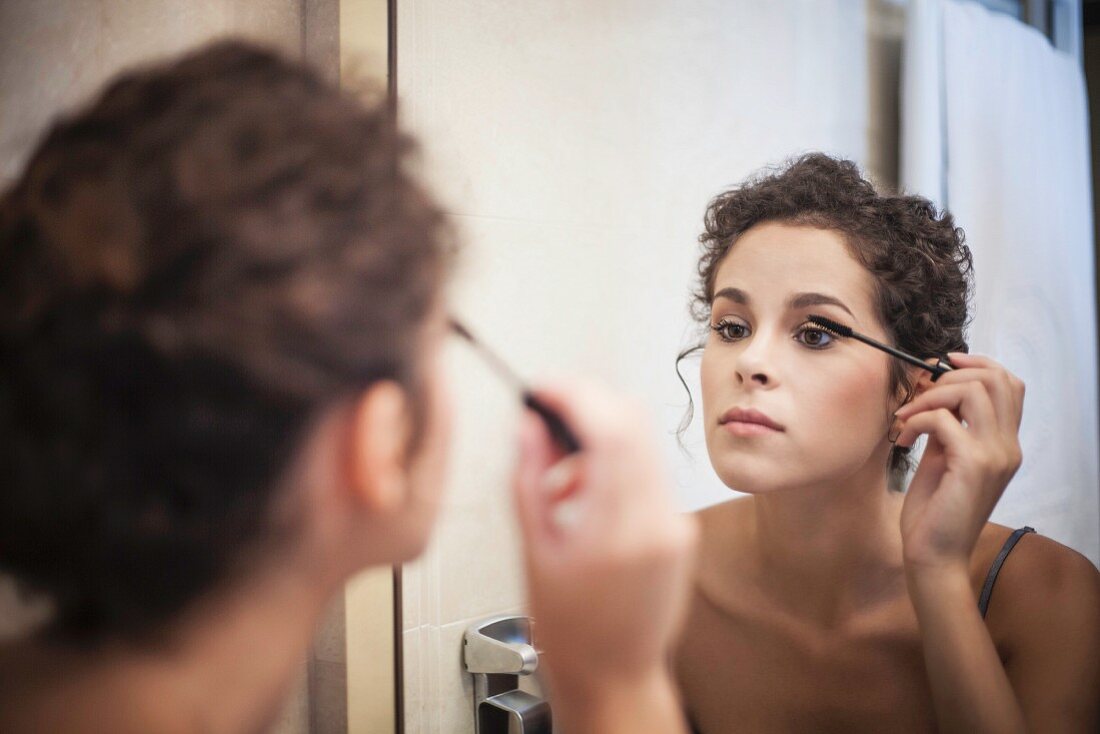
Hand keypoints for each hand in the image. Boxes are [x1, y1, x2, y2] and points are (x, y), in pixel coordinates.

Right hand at [512, 380, 697, 696]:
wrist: (614, 678)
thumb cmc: (572, 633)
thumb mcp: (534, 552)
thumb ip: (528, 480)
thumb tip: (527, 427)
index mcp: (621, 529)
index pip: (611, 427)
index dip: (574, 394)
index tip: (542, 389)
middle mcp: (660, 521)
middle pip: (633, 423)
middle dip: (585, 409)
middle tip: (544, 426)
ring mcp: (676, 525)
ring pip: (640, 445)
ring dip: (595, 443)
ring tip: (557, 486)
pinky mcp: (680, 530)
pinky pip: (647, 474)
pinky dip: (612, 469)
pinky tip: (582, 502)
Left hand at [894, 353, 1024, 573]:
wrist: (934, 554)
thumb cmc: (935, 510)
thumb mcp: (943, 458)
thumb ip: (949, 427)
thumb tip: (934, 393)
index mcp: (1005, 443)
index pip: (1010, 384)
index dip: (977, 364)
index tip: (943, 364)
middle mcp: (1009, 446)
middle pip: (996, 379)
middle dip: (950, 375)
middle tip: (919, 395)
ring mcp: (995, 456)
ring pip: (974, 391)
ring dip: (932, 395)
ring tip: (907, 417)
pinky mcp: (973, 466)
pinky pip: (945, 420)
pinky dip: (918, 420)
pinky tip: (903, 438)